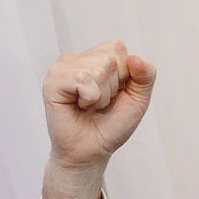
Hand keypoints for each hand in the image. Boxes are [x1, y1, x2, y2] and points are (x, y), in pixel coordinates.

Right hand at [41, 40, 155, 198]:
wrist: (92, 151)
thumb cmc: (111, 125)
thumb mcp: (138, 99)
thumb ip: (146, 75)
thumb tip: (135, 58)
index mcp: (94, 57)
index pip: (117, 47)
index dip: (124, 75)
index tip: (113, 94)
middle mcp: (76, 59)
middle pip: (109, 59)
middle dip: (112, 87)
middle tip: (99, 103)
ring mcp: (61, 69)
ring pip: (97, 70)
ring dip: (101, 96)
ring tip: (89, 106)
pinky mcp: (52, 82)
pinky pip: (82, 79)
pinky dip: (90, 98)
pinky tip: (79, 106)